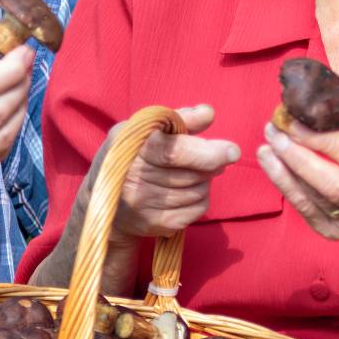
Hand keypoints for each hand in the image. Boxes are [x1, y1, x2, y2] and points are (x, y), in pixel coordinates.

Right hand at [72, 104, 240, 244]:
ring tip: (190, 172)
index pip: (174, 152)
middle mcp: (134, 181)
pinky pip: (198, 209)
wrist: (105, 198)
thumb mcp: (146, 129)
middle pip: (193, 174)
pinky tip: (187, 189)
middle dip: (210, 163)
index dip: (207, 152)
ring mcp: (145, 206)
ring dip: (204, 179)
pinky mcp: (157, 225)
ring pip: (199, 190)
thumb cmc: (133, 154)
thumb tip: (208, 113)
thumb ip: (178, 118)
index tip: (233, 151)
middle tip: (209, 156)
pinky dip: (201, 197)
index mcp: (132, 148)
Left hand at [257, 120, 338, 265]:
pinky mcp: (335, 236)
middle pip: (334, 184)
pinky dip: (287, 187)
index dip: (322, 139)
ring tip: (267, 147)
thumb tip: (313, 118)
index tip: (295, 121)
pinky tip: (273, 167)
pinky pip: (306, 211)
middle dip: (299, 157)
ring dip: (285, 172)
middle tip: (275, 133)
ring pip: (315, 200)